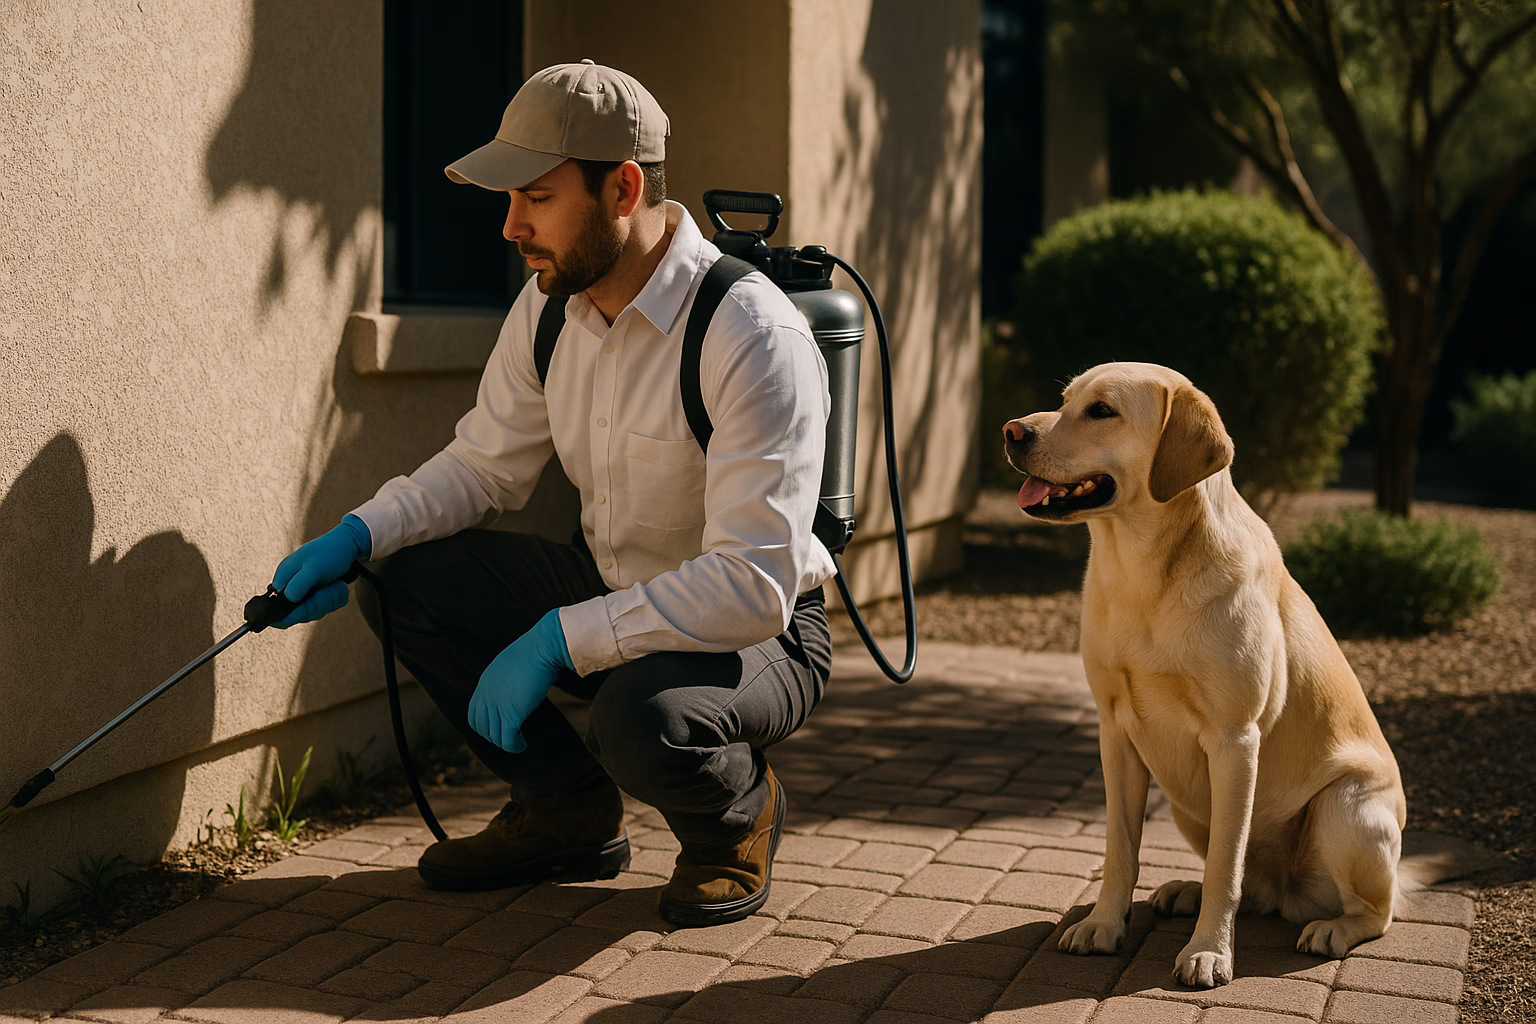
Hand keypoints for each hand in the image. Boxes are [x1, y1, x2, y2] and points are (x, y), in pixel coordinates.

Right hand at [269, 514, 371, 628]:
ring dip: (329, 600)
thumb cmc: (329, 553)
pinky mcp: (314, 595)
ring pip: (314, 611)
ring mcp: (302, 592)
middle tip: (332, 588)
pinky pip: (324, 607)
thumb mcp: (315, 567)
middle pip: (299, 614)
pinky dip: (334, 598)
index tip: (312, 606)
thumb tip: (288, 597)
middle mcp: (289, 587)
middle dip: (319, 603)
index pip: (276, 610)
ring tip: (337, 584)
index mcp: (283, 579)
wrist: (346, 545)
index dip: (293, 614)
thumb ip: (300, 582)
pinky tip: (339, 585)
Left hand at [469, 609, 573, 752]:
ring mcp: (497, 704)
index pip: (474, 713)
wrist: (543, 647)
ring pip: (494, 735)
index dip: (484, 726)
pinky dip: (514, 746)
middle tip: (510, 738)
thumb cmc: (537, 650)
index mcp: (485, 682)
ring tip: (518, 744)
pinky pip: (507, 739)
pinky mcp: (512, 712)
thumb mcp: (513, 662)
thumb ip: (508, 677)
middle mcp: (487, 694)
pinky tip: (522, 745)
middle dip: (494, 736)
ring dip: (505, 743)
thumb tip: (518, 684)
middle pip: (481, 727)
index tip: (499, 728)